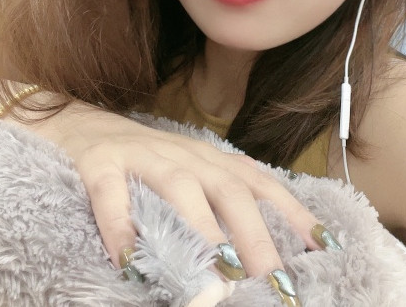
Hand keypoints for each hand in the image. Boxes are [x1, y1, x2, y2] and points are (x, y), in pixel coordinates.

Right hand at [32, 103, 339, 289]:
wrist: (82, 126)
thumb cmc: (144, 161)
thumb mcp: (188, 175)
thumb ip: (215, 203)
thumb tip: (250, 256)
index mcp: (210, 159)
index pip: (260, 183)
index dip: (292, 212)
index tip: (323, 246)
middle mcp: (184, 154)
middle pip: (228, 188)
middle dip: (255, 233)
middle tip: (273, 279)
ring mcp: (143, 154)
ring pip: (180, 187)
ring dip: (202, 229)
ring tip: (219, 273)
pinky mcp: (101, 162)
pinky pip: (112, 193)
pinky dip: (121, 224)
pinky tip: (130, 260)